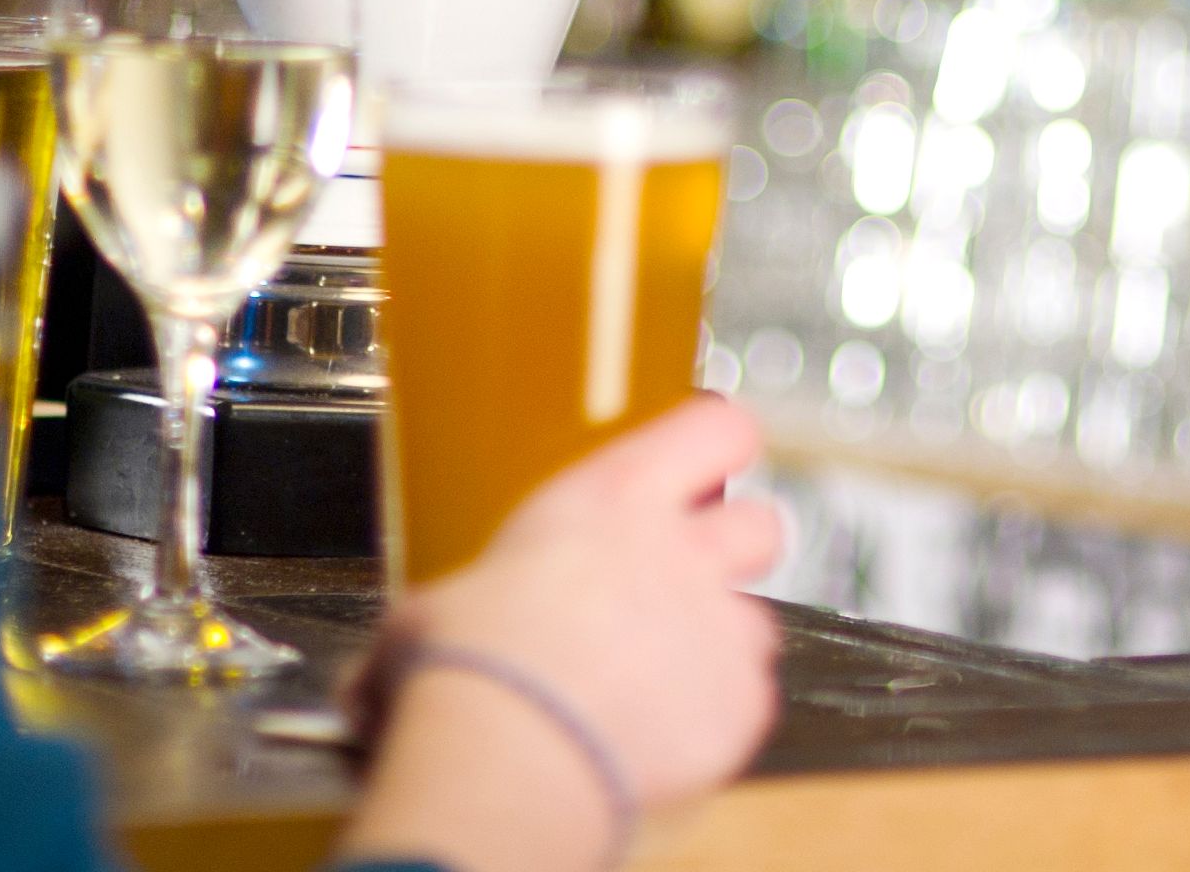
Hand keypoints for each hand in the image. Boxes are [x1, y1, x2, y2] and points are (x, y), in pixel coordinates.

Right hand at [338, 398, 787, 871]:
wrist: (506, 762)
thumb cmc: (468, 671)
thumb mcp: (443, 602)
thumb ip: (472, 599)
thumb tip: (427, 630)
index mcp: (615, 500)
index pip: (716, 427)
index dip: (719, 442)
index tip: (708, 457)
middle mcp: (684, 553)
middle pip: (762, 523)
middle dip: (736, 550)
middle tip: (687, 581)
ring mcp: (721, 628)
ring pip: (756, 621)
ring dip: (717, 645)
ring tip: (656, 681)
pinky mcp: (739, 704)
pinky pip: (747, 701)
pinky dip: (712, 718)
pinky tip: (656, 736)